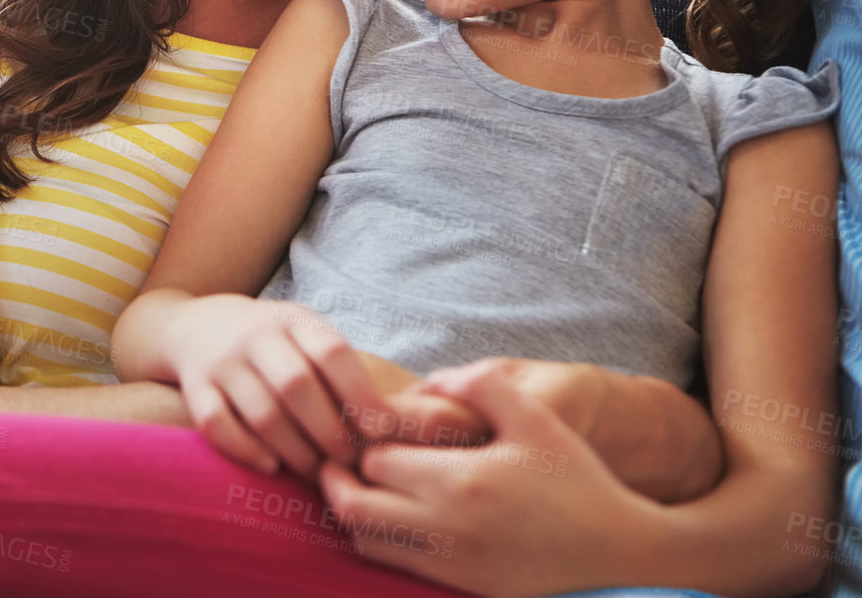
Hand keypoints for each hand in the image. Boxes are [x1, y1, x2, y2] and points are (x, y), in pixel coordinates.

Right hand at [167, 295, 390, 477]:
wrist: (195, 325)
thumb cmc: (272, 341)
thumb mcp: (305, 333)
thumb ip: (342, 366)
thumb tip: (400, 419)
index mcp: (294, 321)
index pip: (332, 353)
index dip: (360, 393)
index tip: (381, 432)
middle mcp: (256, 337)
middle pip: (296, 386)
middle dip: (329, 431)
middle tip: (349, 462)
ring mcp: (222, 362)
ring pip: (260, 412)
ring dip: (294, 450)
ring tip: (316, 471)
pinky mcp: (195, 388)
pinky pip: (216, 425)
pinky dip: (245, 450)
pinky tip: (271, 466)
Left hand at [318, 361, 652, 596]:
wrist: (618, 550)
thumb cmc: (576, 478)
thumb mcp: (535, 418)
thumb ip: (482, 386)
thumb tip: (436, 380)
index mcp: (461, 480)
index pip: (375, 460)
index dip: (363, 442)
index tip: (369, 429)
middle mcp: (447, 526)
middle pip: (353, 506)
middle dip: (340, 480)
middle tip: (342, 461)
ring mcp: (451, 561)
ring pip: (366, 540)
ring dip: (356, 512)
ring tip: (366, 486)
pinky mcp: (459, 584)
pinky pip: (396, 564)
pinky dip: (380, 540)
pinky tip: (395, 515)